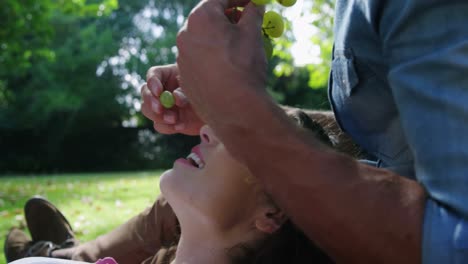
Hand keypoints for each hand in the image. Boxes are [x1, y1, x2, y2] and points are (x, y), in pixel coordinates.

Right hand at [141, 64, 203, 135]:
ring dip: (158, 115)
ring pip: (147, 110)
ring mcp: (161, 106)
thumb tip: (175, 97)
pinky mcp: (165, 121)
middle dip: (151, 101)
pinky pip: (159, 125)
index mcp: (168, 75)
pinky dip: (167, 127)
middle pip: (145, 92)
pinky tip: (180, 126)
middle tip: (160, 109)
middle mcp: (161, 90)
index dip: (152, 83)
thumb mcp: (197, 88)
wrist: (216, 112)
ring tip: (174, 119)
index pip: (153, 75)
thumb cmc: (207, 93)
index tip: (158, 92)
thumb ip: (185, 91)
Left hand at [176, 0, 268, 125]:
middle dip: (228, 17)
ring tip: (239, 46)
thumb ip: (253, 13)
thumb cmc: (244, 67)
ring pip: (202, 40)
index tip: (251, 2)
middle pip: (208, 18)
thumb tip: (255, 4)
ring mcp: (182, 56)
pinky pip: (199, 59)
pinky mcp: (184, 75)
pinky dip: (212, 57)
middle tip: (245, 21)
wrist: (233, 108)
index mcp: (201, 17)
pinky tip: (228, 67)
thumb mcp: (253, 33)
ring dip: (219, 38)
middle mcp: (185, 34)